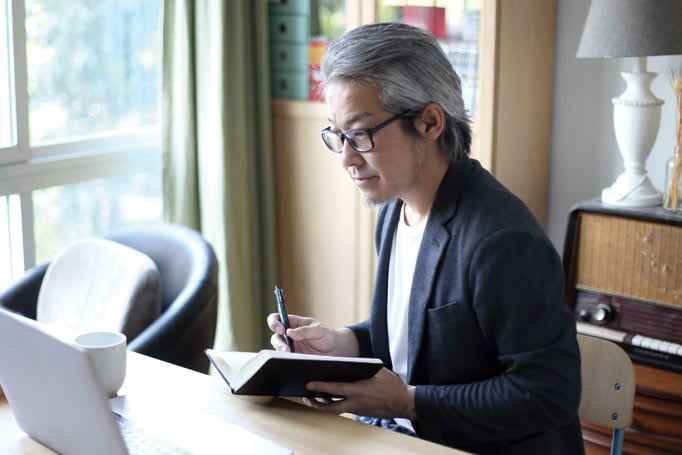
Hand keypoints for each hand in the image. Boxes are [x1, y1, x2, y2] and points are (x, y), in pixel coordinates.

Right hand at [267, 313, 357, 356]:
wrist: (336, 350)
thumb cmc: (328, 335)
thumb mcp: (319, 330)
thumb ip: (304, 331)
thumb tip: (289, 332)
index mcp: (295, 323)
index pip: (278, 318)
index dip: (275, 323)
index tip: (281, 330)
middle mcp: (290, 334)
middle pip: (275, 335)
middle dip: (278, 341)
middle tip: (286, 348)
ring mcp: (291, 346)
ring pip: (278, 347)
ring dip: (281, 350)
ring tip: (290, 354)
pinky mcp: (294, 356)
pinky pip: (284, 357)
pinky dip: (285, 358)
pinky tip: (292, 359)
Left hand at [302, 368, 416, 420]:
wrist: (403, 403)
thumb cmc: (392, 385)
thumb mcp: (379, 372)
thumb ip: (363, 368)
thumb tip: (348, 364)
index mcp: (360, 390)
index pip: (336, 388)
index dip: (321, 386)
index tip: (309, 383)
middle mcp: (356, 402)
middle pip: (331, 407)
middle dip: (316, 403)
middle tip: (305, 396)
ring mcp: (358, 410)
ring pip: (336, 410)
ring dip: (324, 405)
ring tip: (314, 398)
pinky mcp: (360, 412)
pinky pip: (344, 409)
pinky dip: (335, 405)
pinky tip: (330, 399)